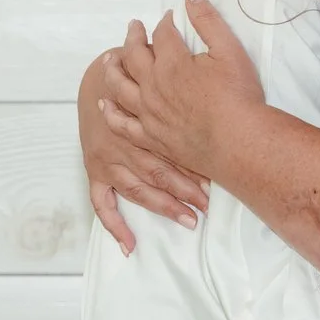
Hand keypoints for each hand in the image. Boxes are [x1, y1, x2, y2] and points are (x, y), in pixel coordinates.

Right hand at [80, 49, 208, 254]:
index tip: (217, 181)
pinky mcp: (95, 169)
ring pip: (137, 188)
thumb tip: (224, 86)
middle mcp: (124, 140)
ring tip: (188, 219)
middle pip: (158, 170)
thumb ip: (186, 86)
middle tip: (208, 205)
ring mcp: (107, 158)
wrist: (104, 74)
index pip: (171, 146)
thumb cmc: (144, 76)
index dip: (194, 165)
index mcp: (142, 118)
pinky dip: (114, 225)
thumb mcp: (165, 73)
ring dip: (163, 206)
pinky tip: (129, 246)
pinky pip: (102, 203)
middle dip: (185, 190)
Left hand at [96, 0, 265, 183]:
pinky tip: (105, 106)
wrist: (239, 143)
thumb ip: (208, 19)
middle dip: (133, 37)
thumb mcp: (230, 51)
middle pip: (134, 55)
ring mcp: (149, 113)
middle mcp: (153, 86)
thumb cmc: (238, 98)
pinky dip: (111, 113)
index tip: (169, 18)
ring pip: (120, 87)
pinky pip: (122, 124)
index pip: (162, 33)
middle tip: (133, 27)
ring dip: (112, 70)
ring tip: (109, 59)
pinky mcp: (151, 137)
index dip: (165, 22)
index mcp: (172, 62)